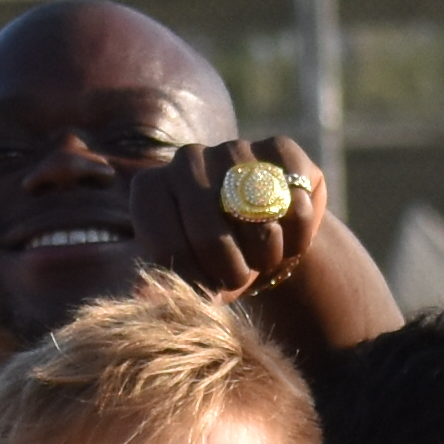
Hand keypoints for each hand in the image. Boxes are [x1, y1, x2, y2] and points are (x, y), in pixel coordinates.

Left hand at [117, 135, 325, 301]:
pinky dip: (299, 236)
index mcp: (151, 189)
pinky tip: (289, 235)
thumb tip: (144, 296)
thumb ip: (162, 287)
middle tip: (241, 276)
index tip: (206, 292)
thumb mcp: (187, 279)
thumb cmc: (216, 262)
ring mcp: (234, 149)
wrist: (264, 237)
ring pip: (259, 219)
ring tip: (264, 255)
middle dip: (232, 272)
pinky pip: (296, 206)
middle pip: (210, 235)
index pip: (168, 246)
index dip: (193, 282)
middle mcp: (187, 159)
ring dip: (269, 254)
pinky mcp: (280, 148)